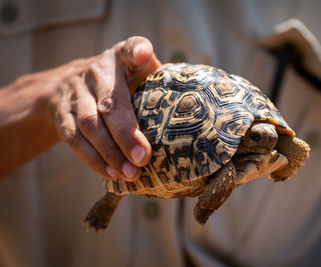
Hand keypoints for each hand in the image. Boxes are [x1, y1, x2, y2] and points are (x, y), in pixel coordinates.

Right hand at [49, 37, 160, 179]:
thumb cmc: (120, 82)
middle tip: (143, 158)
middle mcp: (96, 72)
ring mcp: (75, 93)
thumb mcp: (139, 73)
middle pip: (109, 103)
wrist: (69, 84)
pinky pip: (74, 139)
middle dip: (126, 133)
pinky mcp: (62, 114)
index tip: (143, 56)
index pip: (130, 48)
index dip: (137, 51)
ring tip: (131, 173)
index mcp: (121, 58)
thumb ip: (159, 83)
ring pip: (89, 124)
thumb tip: (189, 111)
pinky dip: (92, 159)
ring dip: (110, 152)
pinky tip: (111, 173)